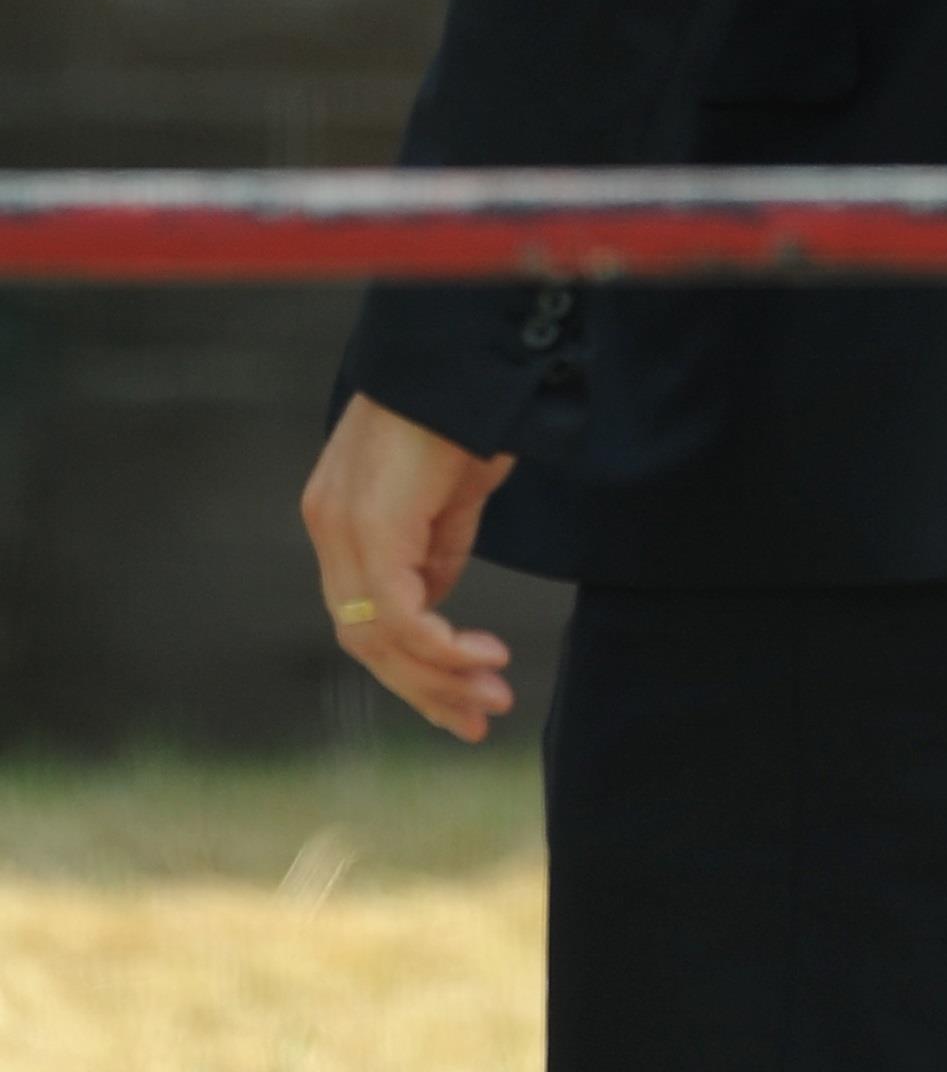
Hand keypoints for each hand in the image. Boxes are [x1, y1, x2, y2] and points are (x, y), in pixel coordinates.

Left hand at [300, 394, 516, 740]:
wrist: (460, 354)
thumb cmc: (463, 407)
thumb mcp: (454, 492)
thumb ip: (439, 549)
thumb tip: (438, 603)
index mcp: (342, 518)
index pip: (364, 618)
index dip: (413, 667)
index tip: (464, 699)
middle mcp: (329, 528)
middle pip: (365, 642)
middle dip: (426, 688)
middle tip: (479, 718)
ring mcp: (342, 529)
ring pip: (378, 638)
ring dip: (439, 676)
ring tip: (492, 693)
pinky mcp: (369, 527)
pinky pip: (397, 614)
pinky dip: (440, 645)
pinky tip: (482, 654)